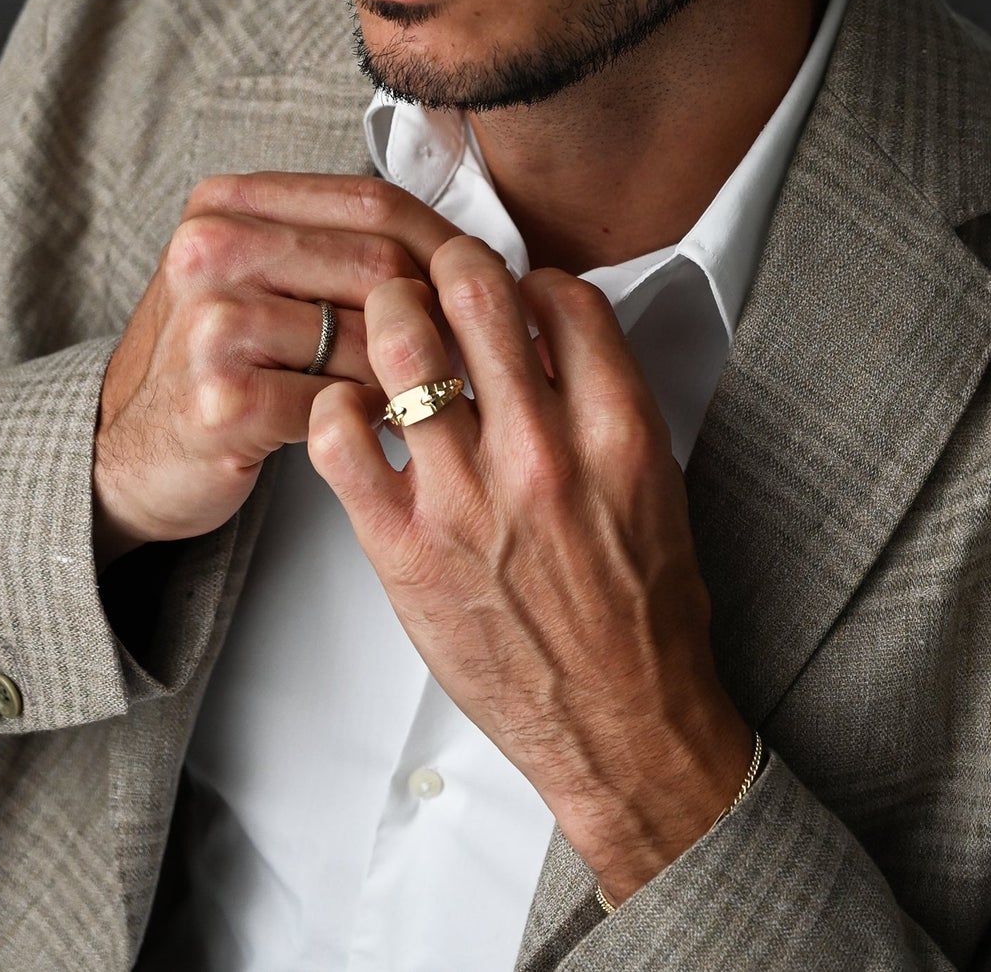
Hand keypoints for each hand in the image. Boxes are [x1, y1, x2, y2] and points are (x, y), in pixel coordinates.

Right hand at [92, 174, 457, 568]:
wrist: (125, 454)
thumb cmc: (214, 362)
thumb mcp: (256, 275)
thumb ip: (335, 243)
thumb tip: (466, 254)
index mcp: (226, 204)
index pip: (372, 201)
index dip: (445, 243)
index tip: (482, 281)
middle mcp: (210, 250)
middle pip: (381, 264)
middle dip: (437, 312)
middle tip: (464, 349)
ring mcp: (211, 325)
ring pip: (370, 336)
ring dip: (409, 373)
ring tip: (418, 390)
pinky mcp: (222, 401)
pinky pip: (342, 402)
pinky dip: (373, 418)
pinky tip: (373, 426)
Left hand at [308, 236, 754, 904]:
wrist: (625, 724)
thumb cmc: (643, 610)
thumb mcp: (656, 481)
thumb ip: (605, 397)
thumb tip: (550, 328)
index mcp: (617, 429)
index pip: (561, 293)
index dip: (529, 277)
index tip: (513, 292)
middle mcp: (541, 451)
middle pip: (474, 291)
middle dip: (446, 265)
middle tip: (434, 278)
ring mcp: (467, 498)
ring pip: (399, 343)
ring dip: (386, 315)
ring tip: (387, 326)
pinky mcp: (404, 548)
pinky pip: (340, 438)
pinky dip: (334, 406)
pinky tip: (351, 411)